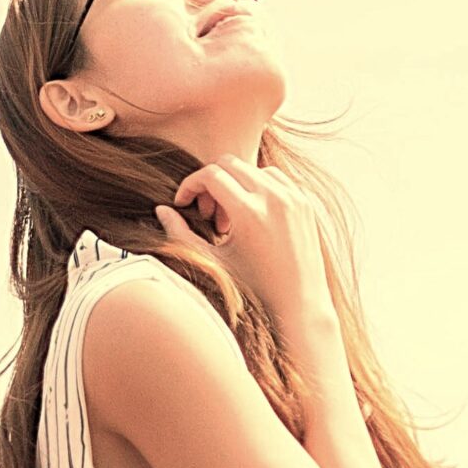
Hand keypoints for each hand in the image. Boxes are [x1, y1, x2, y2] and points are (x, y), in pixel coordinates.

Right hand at [155, 156, 332, 336]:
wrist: (300, 303)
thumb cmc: (253, 290)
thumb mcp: (213, 262)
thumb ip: (180, 234)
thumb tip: (161, 209)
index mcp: (250, 212)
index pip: (210, 175)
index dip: (190, 185)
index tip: (184, 204)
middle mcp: (274, 198)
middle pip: (229, 164)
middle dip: (211, 183)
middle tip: (209, 214)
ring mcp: (293, 197)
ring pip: (251, 169)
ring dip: (235, 184)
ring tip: (232, 219)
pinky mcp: (305, 201)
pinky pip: (275, 178)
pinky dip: (258, 187)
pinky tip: (252, 216)